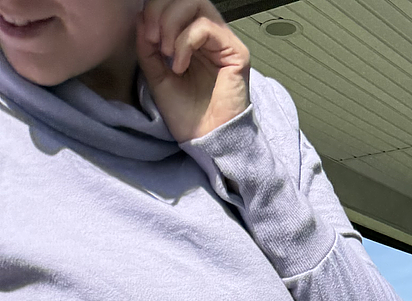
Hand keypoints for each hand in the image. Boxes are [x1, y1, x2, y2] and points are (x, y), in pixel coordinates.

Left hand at [137, 0, 250, 142]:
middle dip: (161, 11)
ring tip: (165, 53)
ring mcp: (224, 43)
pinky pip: (206, 28)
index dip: (156, 9)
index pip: (175, 3)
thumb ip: (148, 46)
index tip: (145, 35)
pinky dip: (186, 42)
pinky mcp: (236, 53)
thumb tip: (141, 16)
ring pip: (195, 5)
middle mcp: (210, 36)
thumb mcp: (157, 75)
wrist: (203, 141)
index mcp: (193, 38)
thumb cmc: (186, 114)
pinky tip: (180, 65)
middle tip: (153, 39)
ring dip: (172, 24)